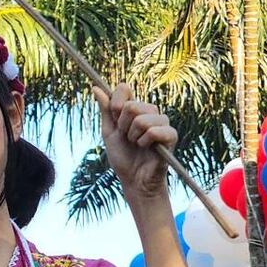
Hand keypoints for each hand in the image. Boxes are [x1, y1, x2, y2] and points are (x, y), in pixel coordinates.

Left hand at [94, 83, 176, 201]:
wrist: (133, 179)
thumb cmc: (122, 156)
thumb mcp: (108, 132)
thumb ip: (105, 110)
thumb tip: (95, 87)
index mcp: (135, 108)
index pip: (124, 88)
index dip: (115, 105)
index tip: (115, 121)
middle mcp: (150, 111)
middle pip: (131, 105)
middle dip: (122, 126)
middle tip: (127, 138)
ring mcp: (162, 122)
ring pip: (142, 119)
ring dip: (133, 136)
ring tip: (137, 144)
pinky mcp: (171, 135)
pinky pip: (155, 131)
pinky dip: (145, 142)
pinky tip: (147, 148)